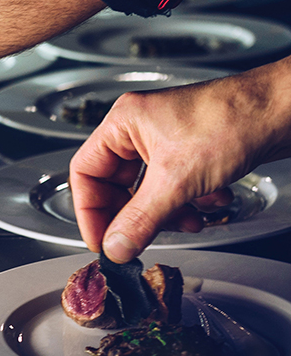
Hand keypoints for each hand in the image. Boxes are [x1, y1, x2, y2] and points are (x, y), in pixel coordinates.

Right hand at [69, 61, 290, 262]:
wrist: (283, 109)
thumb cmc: (234, 118)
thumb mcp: (177, 180)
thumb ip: (140, 220)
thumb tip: (115, 247)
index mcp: (123, 123)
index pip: (85, 172)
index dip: (89, 211)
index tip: (101, 240)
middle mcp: (140, 129)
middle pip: (117, 185)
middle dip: (135, 215)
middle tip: (139, 240)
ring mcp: (166, 140)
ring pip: (148, 191)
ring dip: (166, 213)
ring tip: (187, 221)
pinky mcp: (191, 152)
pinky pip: (174, 188)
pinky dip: (188, 203)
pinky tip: (209, 204)